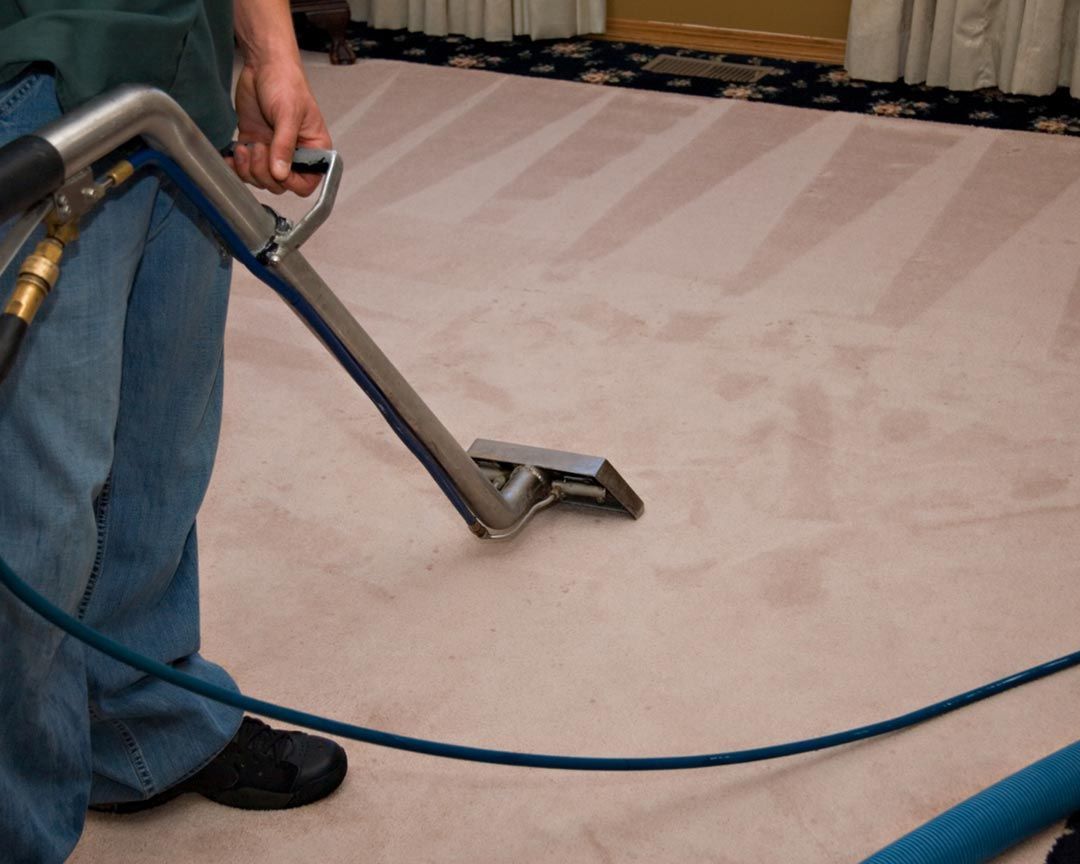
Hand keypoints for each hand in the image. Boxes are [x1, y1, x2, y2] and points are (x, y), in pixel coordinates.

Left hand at [230, 61, 330, 195]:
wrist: (263, 65)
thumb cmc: (286, 83)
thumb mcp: (288, 114)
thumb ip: (284, 146)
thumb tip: (280, 174)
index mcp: (313, 150)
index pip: (306, 183)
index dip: (291, 182)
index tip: (278, 169)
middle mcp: (294, 154)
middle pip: (280, 185)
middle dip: (264, 171)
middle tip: (259, 147)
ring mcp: (272, 151)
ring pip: (260, 179)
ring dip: (249, 169)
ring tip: (246, 147)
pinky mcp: (254, 144)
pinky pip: (244, 168)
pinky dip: (235, 166)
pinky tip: (232, 156)